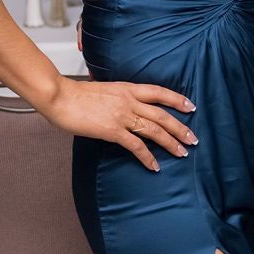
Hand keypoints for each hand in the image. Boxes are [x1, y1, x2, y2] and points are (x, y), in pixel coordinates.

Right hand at [46, 76, 197, 172]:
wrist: (60, 96)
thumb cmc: (75, 94)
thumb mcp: (103, 89)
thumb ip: (117, 97)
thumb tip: (123, 104)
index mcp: (127, 88)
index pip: (159, 92)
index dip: (177, 99)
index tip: (190, 106)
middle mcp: (129, 101)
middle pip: (162, 115)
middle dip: (180, 127)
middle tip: (193, 139)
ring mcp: (122, 116)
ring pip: (154, 130)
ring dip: (171, 142)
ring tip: (182, 152)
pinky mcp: (113, 130)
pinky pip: (136, 146)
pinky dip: (148, 157)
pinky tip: (155, 166)